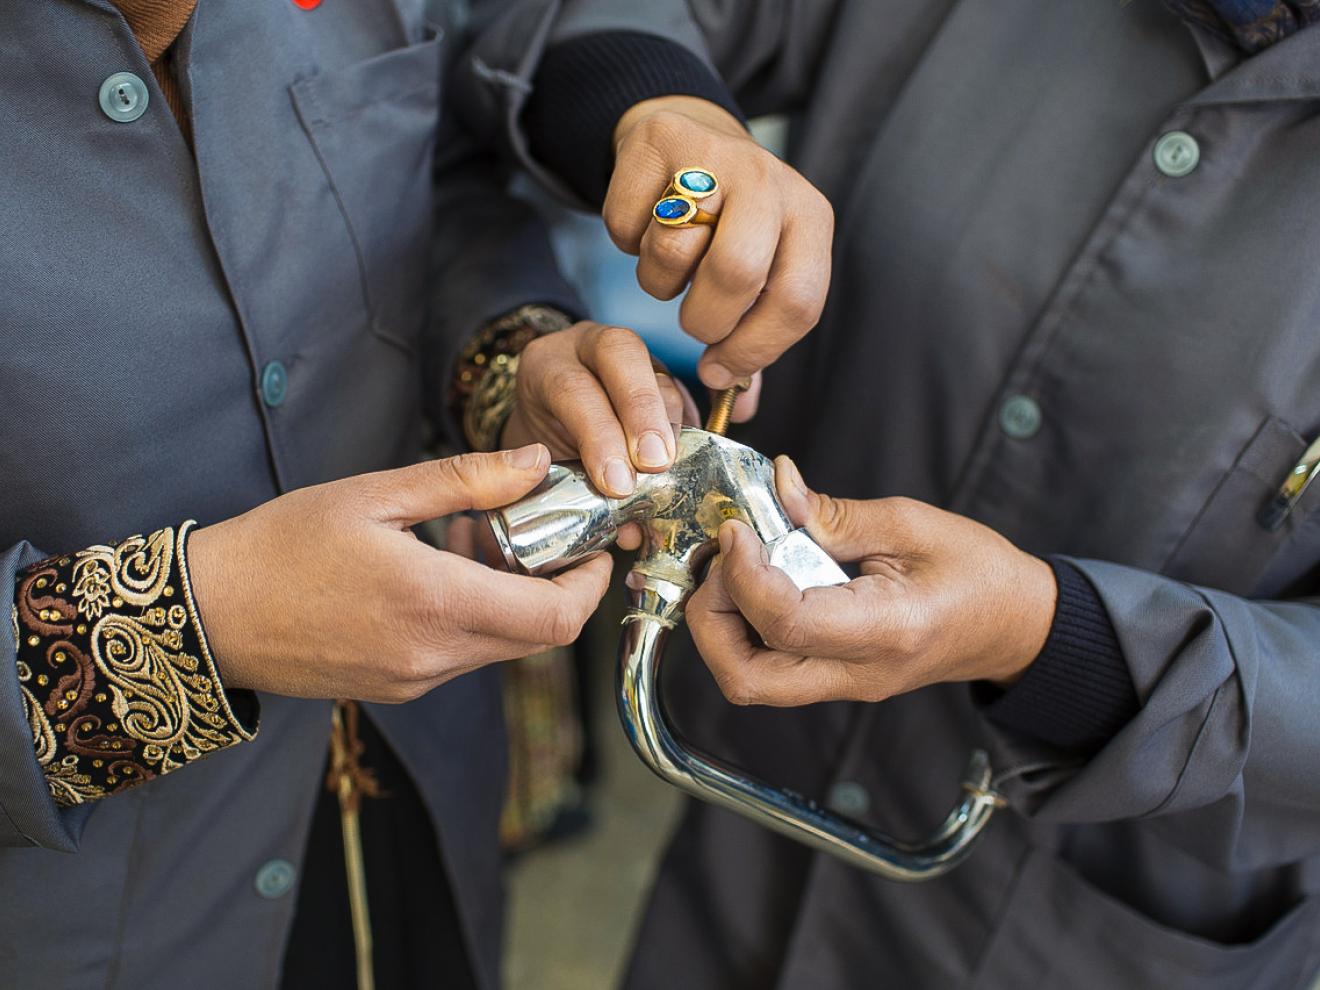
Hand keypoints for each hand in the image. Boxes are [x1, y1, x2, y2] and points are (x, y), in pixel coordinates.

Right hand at [186, 446, 611, 702]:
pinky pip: (461, 658)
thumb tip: (535, 460)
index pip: (554, 619)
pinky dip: (473, 619)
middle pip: (537, 638)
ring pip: (500, 647)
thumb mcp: (375, 494)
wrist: (209, 616)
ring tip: (477, 545)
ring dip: (511, 602)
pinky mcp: (396, 688)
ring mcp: (415, 680)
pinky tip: (440, 576)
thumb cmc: (282, 546)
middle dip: (556, 589)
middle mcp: (434, 656)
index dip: (590, 588)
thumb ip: (465, 479)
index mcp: (436, 603)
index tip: (594, 551)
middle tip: (542, 537)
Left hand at [502, 321, 698, 498]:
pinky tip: (686, 459)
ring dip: (669, 425)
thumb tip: (628, 530)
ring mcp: (627, 355)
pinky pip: (681, 393)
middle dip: (643, 411)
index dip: (599, 435)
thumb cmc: (542, 448)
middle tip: (657, 463)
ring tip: (671, 468)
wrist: (548, 423)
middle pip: (621, 353)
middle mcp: (586, 346)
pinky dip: (686, 428)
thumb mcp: (541, 462)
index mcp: (546, 364)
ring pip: (658, 374)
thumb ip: (572, 486)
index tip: (618, 483)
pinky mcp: (659, 372)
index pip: (572, 388)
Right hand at [606, 96, 833, 413]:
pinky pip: (625, 225)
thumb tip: (739, 409)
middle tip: (695, 323)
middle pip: (737, 272)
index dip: (755, 349)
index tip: (719, 369)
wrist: (690, 137)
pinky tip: (645, 229)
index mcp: (809, 218)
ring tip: (673, 267)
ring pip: (672, 251)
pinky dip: (626, 244)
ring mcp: (712, 153)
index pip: (798, 301)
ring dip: (660, 282)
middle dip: (705, 320)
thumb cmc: (729, 226)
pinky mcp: (657, 140)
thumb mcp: (763, 273)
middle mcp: (769, 179)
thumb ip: (755, 338)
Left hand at [688, 457, 1057, 706]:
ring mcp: (842, 684)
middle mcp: (857, 672)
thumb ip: (834, 513)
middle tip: (725, 560)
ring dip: (722, 625)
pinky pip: (766, 667)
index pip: (786, 622)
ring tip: (738, 567)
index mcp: (885, 631)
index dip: (744, 575)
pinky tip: (756, 580)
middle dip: (711, 618)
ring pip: (748, 679)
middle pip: (745, 677)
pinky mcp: (832, 678)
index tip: (737, 530)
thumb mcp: (912, 524)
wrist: (1015, 625)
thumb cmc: (979, 573)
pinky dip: (742, 627)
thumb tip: (776, 487)